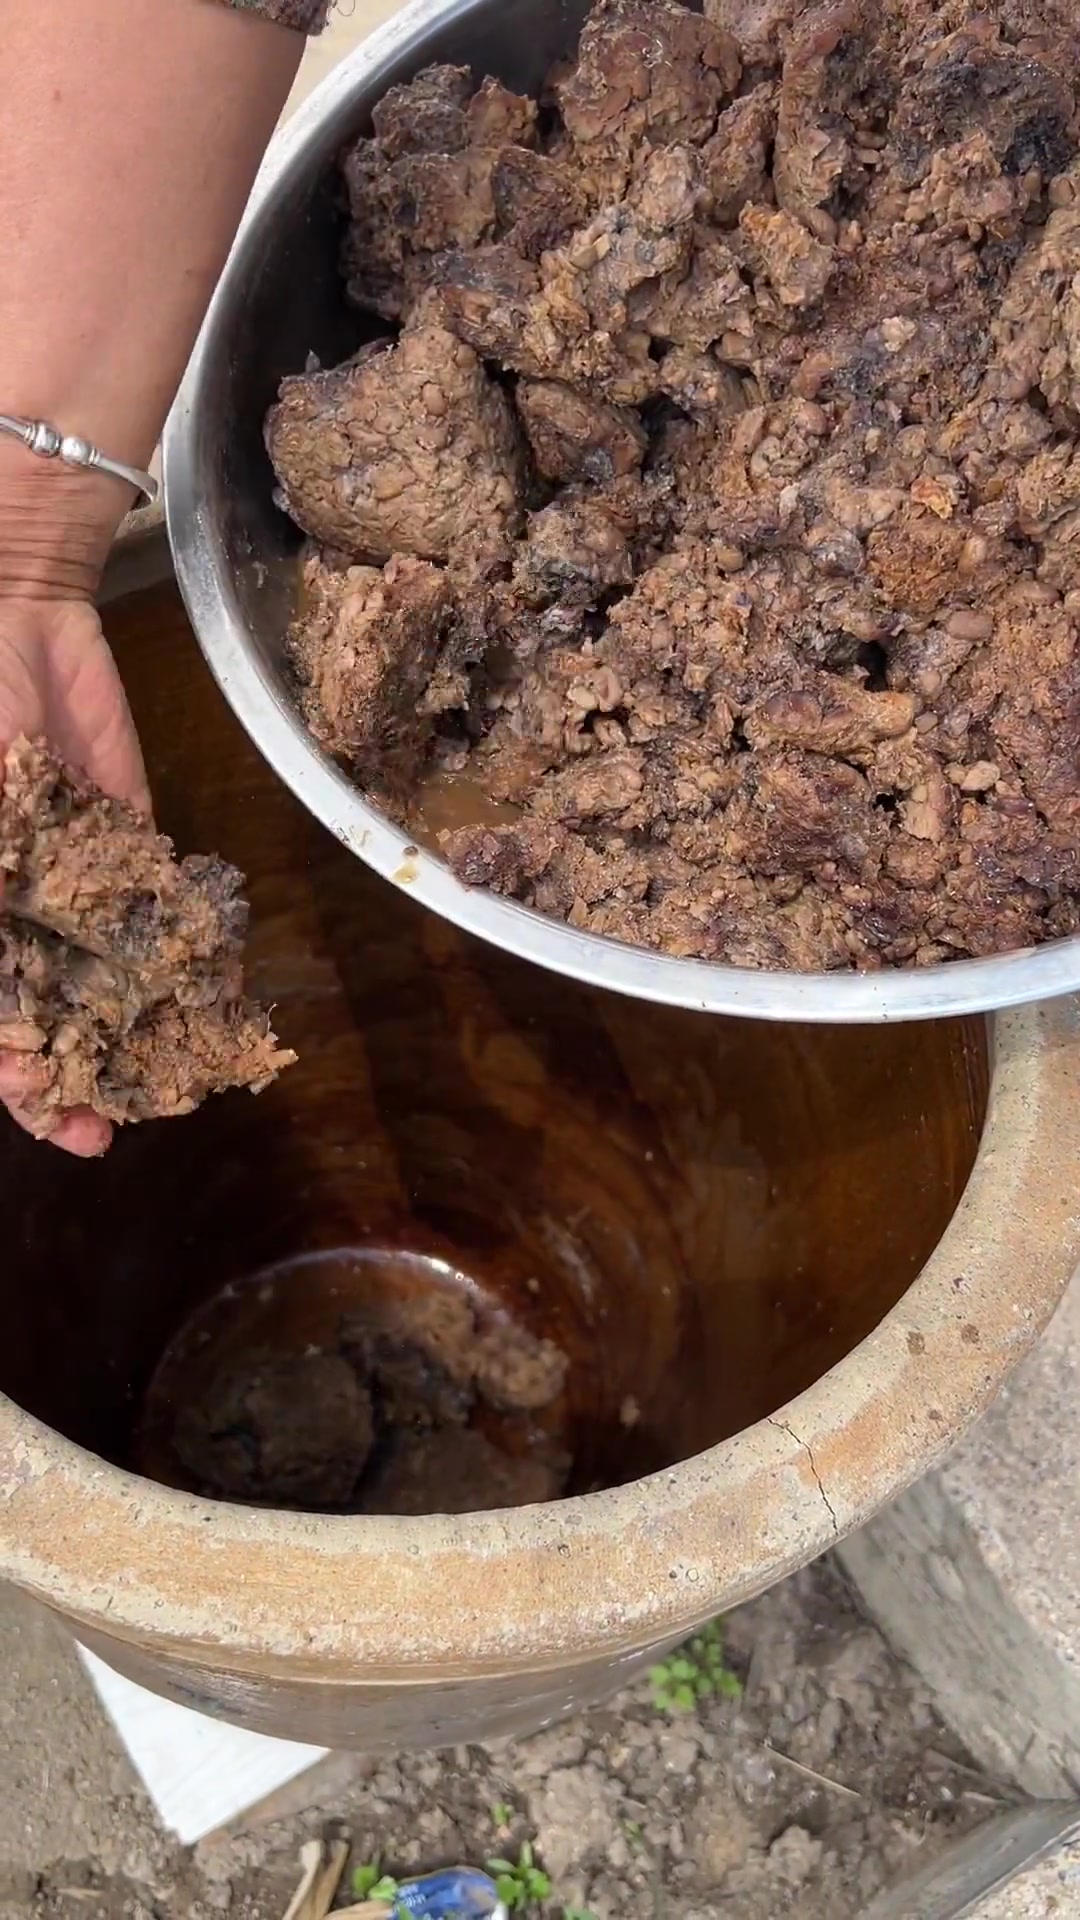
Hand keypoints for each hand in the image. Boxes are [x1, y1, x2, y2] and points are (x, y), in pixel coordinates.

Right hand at [0, 595, 148, 1155]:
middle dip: (78, 1078)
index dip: (19, 1081)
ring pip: (106, 979)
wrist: (13, 617)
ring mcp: (73, 883)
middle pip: (46, 1019)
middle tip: (114, 1132)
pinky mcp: (126, 842)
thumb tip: (5, 1007)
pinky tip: (215, 994)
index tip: (63, 1122)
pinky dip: (183, 952)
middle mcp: (15, 914)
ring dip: (137, 1032)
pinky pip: (157, 911)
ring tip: (176, 1076)